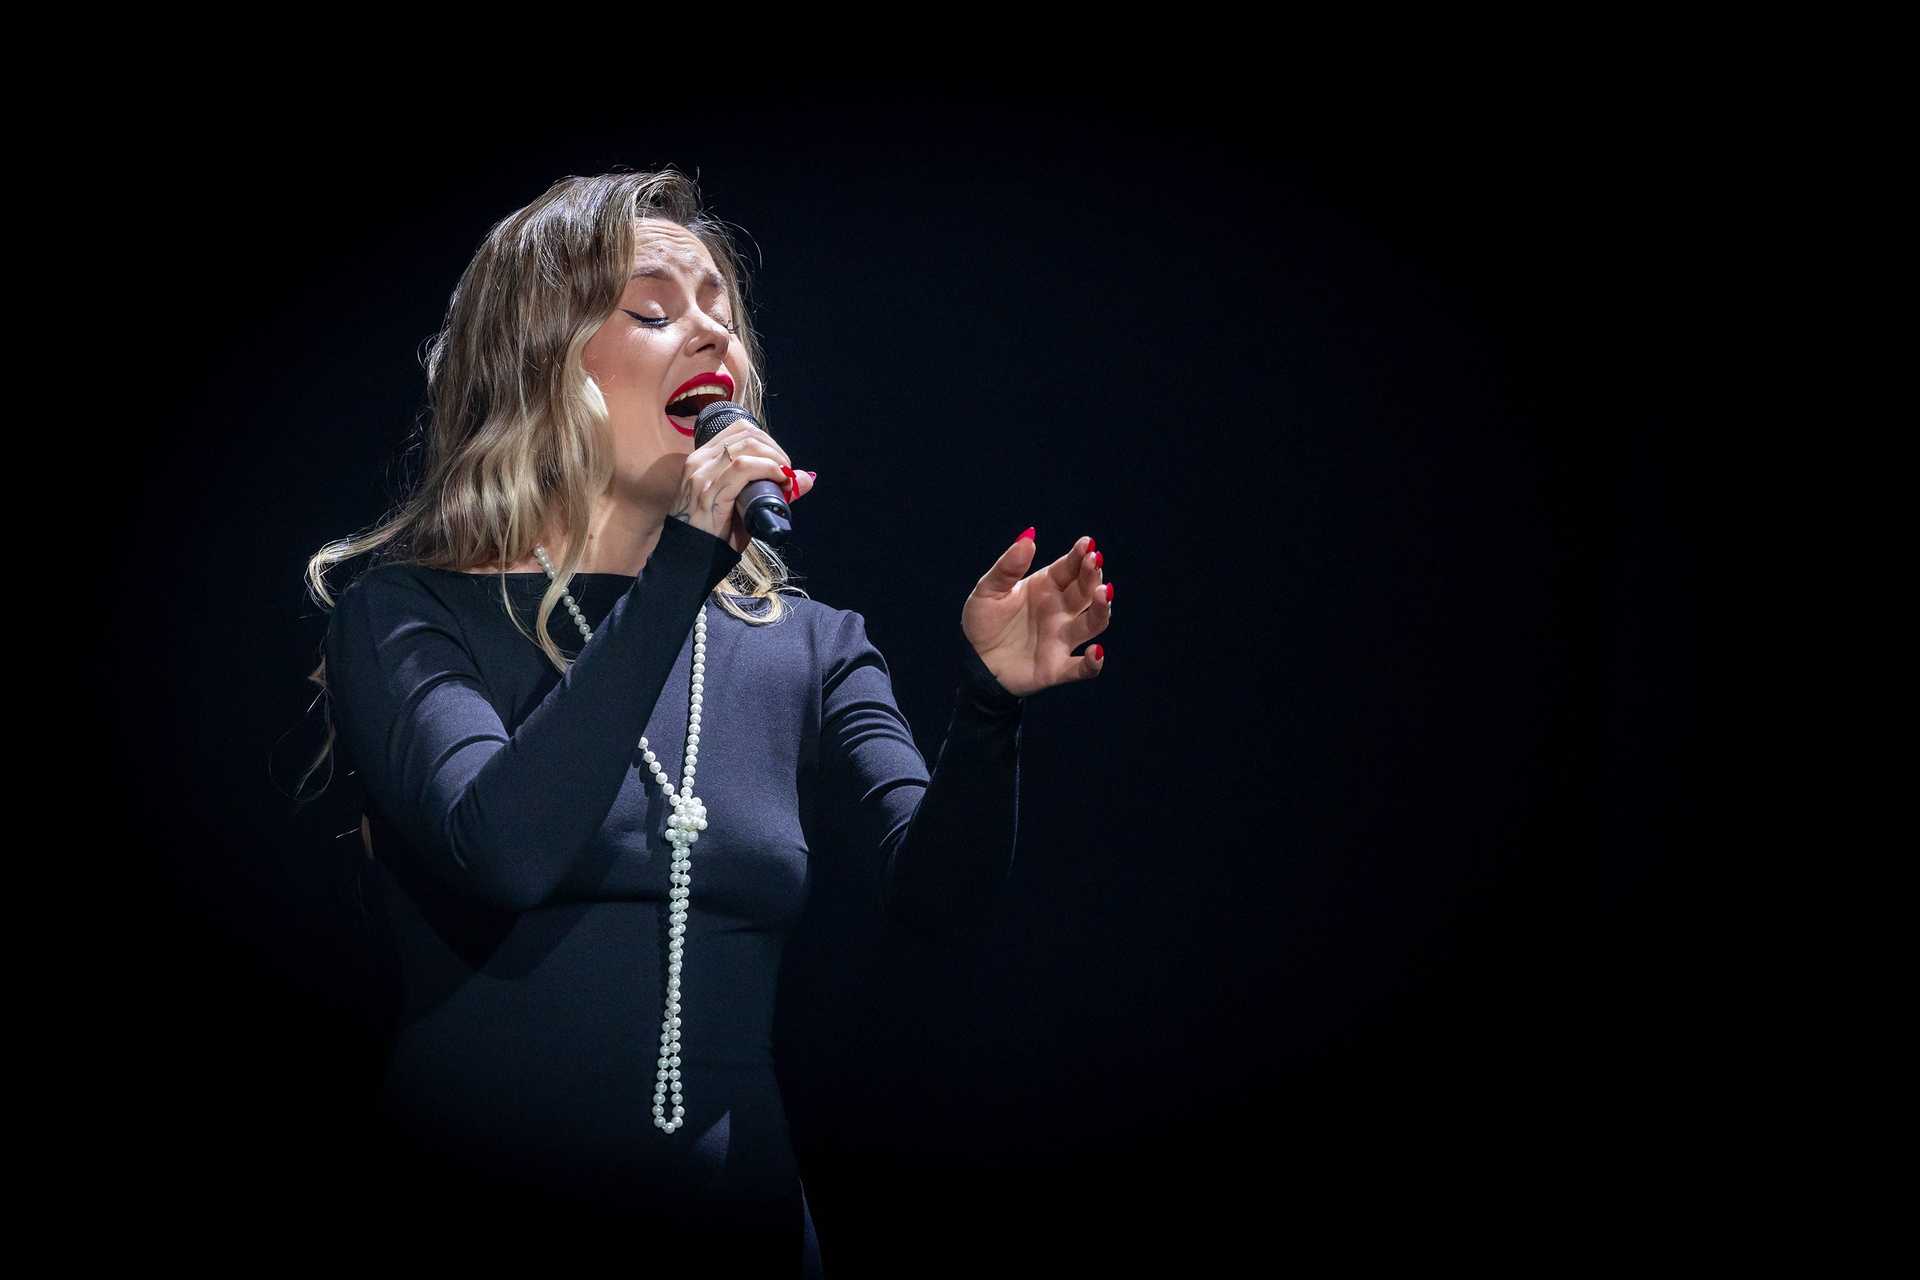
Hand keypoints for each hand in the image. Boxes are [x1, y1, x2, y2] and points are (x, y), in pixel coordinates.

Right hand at [672, 421, 814, 551]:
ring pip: (747, 446)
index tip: (780, 460)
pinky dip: (768, 469)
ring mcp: (702, 474)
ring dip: (774, 457)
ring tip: (785, 476)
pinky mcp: (710, 491)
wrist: (690, 556)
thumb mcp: (740, 503)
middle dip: (775, 448)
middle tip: (787, 470)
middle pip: (746, 434)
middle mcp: (699, 461)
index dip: (766, 440)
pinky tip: (778, 480)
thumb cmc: (715, 532)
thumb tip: (807, 478)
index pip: (738, 429)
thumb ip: (769, 488)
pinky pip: (743, 467)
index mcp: (702, 459)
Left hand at [962, 530, 1110, 696]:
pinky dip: (1093, 663)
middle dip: (1093, 575)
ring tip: (1103, 593)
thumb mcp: (987, 591)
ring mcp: (1062, 639)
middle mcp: (1060, 610)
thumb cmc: (983, 622)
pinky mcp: (1057, 667)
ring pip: (1092, 623)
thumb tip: (1028, 538)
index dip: (1080, 556)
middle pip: (1086, 591)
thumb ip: (1007, 568)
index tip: (1087, 544)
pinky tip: (1095, 652)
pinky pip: (1082, 668)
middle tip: (1094, 561)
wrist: (973, 661)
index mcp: (1046, 587)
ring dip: (1101, 609)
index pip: (1069, 568)